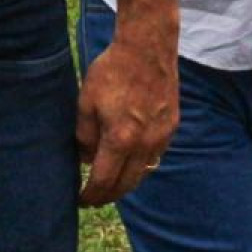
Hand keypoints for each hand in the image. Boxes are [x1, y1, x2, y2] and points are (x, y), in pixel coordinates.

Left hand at [75, 28, 177, 206]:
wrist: (147, 50)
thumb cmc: (112, 72)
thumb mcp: (86, 101)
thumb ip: (84, 134)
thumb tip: (85, 159)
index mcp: (120, 139)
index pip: (104, 180)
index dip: (91, 195)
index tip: (80, 201)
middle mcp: (145, 145)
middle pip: (126, 185)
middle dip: (109, 196)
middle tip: (94, 198)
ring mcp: (162, 138)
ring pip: (143, 173)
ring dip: (126, 183)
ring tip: (110, 184)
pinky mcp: (172, 129)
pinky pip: (155, 157)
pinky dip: (140, 165)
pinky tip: (129, 160)